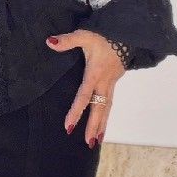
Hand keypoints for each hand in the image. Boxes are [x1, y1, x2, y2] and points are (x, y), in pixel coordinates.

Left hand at [45, 29, 126, 147]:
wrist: (127, 33)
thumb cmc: (104, 34)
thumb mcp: (84, 35)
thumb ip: (68, 40)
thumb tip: (49, 42)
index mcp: (95, 73)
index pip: (84, 96)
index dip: (76, 112)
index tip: (68, 127)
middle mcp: (104, 82)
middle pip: (99, 108)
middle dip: (94, 126)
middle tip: (88, 143)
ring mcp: (111, 82)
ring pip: (107, 107)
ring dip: (102, 124)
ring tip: (97, 141)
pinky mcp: (114, 81)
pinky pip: (110, 102)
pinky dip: (106, 114)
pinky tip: (103, 121)